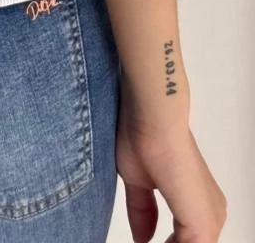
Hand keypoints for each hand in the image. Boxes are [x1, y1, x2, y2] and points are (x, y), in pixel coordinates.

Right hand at [116, 82, 226, 241]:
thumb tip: (142, 238)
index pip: (185, 240)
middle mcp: (211, 212)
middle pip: (192, 242)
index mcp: (198, 203)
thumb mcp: (137, 181)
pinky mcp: (204, 223)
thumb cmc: (142, 136)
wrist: (152, 117)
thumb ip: (143, 211)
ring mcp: (211, 218)